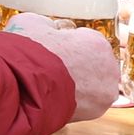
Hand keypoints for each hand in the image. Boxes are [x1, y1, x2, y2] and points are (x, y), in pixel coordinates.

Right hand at [8, 12, 126, 124]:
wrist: (24, 86)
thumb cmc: (28, 53)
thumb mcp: (28, 24)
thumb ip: (44, 25)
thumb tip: (46, 29)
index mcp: (96, 42)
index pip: (84, 41)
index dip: (65, 45)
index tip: (52, 52)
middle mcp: (108, 65)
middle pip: (92, 63)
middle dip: (75, 66)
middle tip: (52, 70)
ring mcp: (106, 90)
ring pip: (91, 85)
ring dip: (76, 85)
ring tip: (52, 86)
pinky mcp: (97, 110)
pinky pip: (85, 103)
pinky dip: (73, 101)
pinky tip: (55, 98)